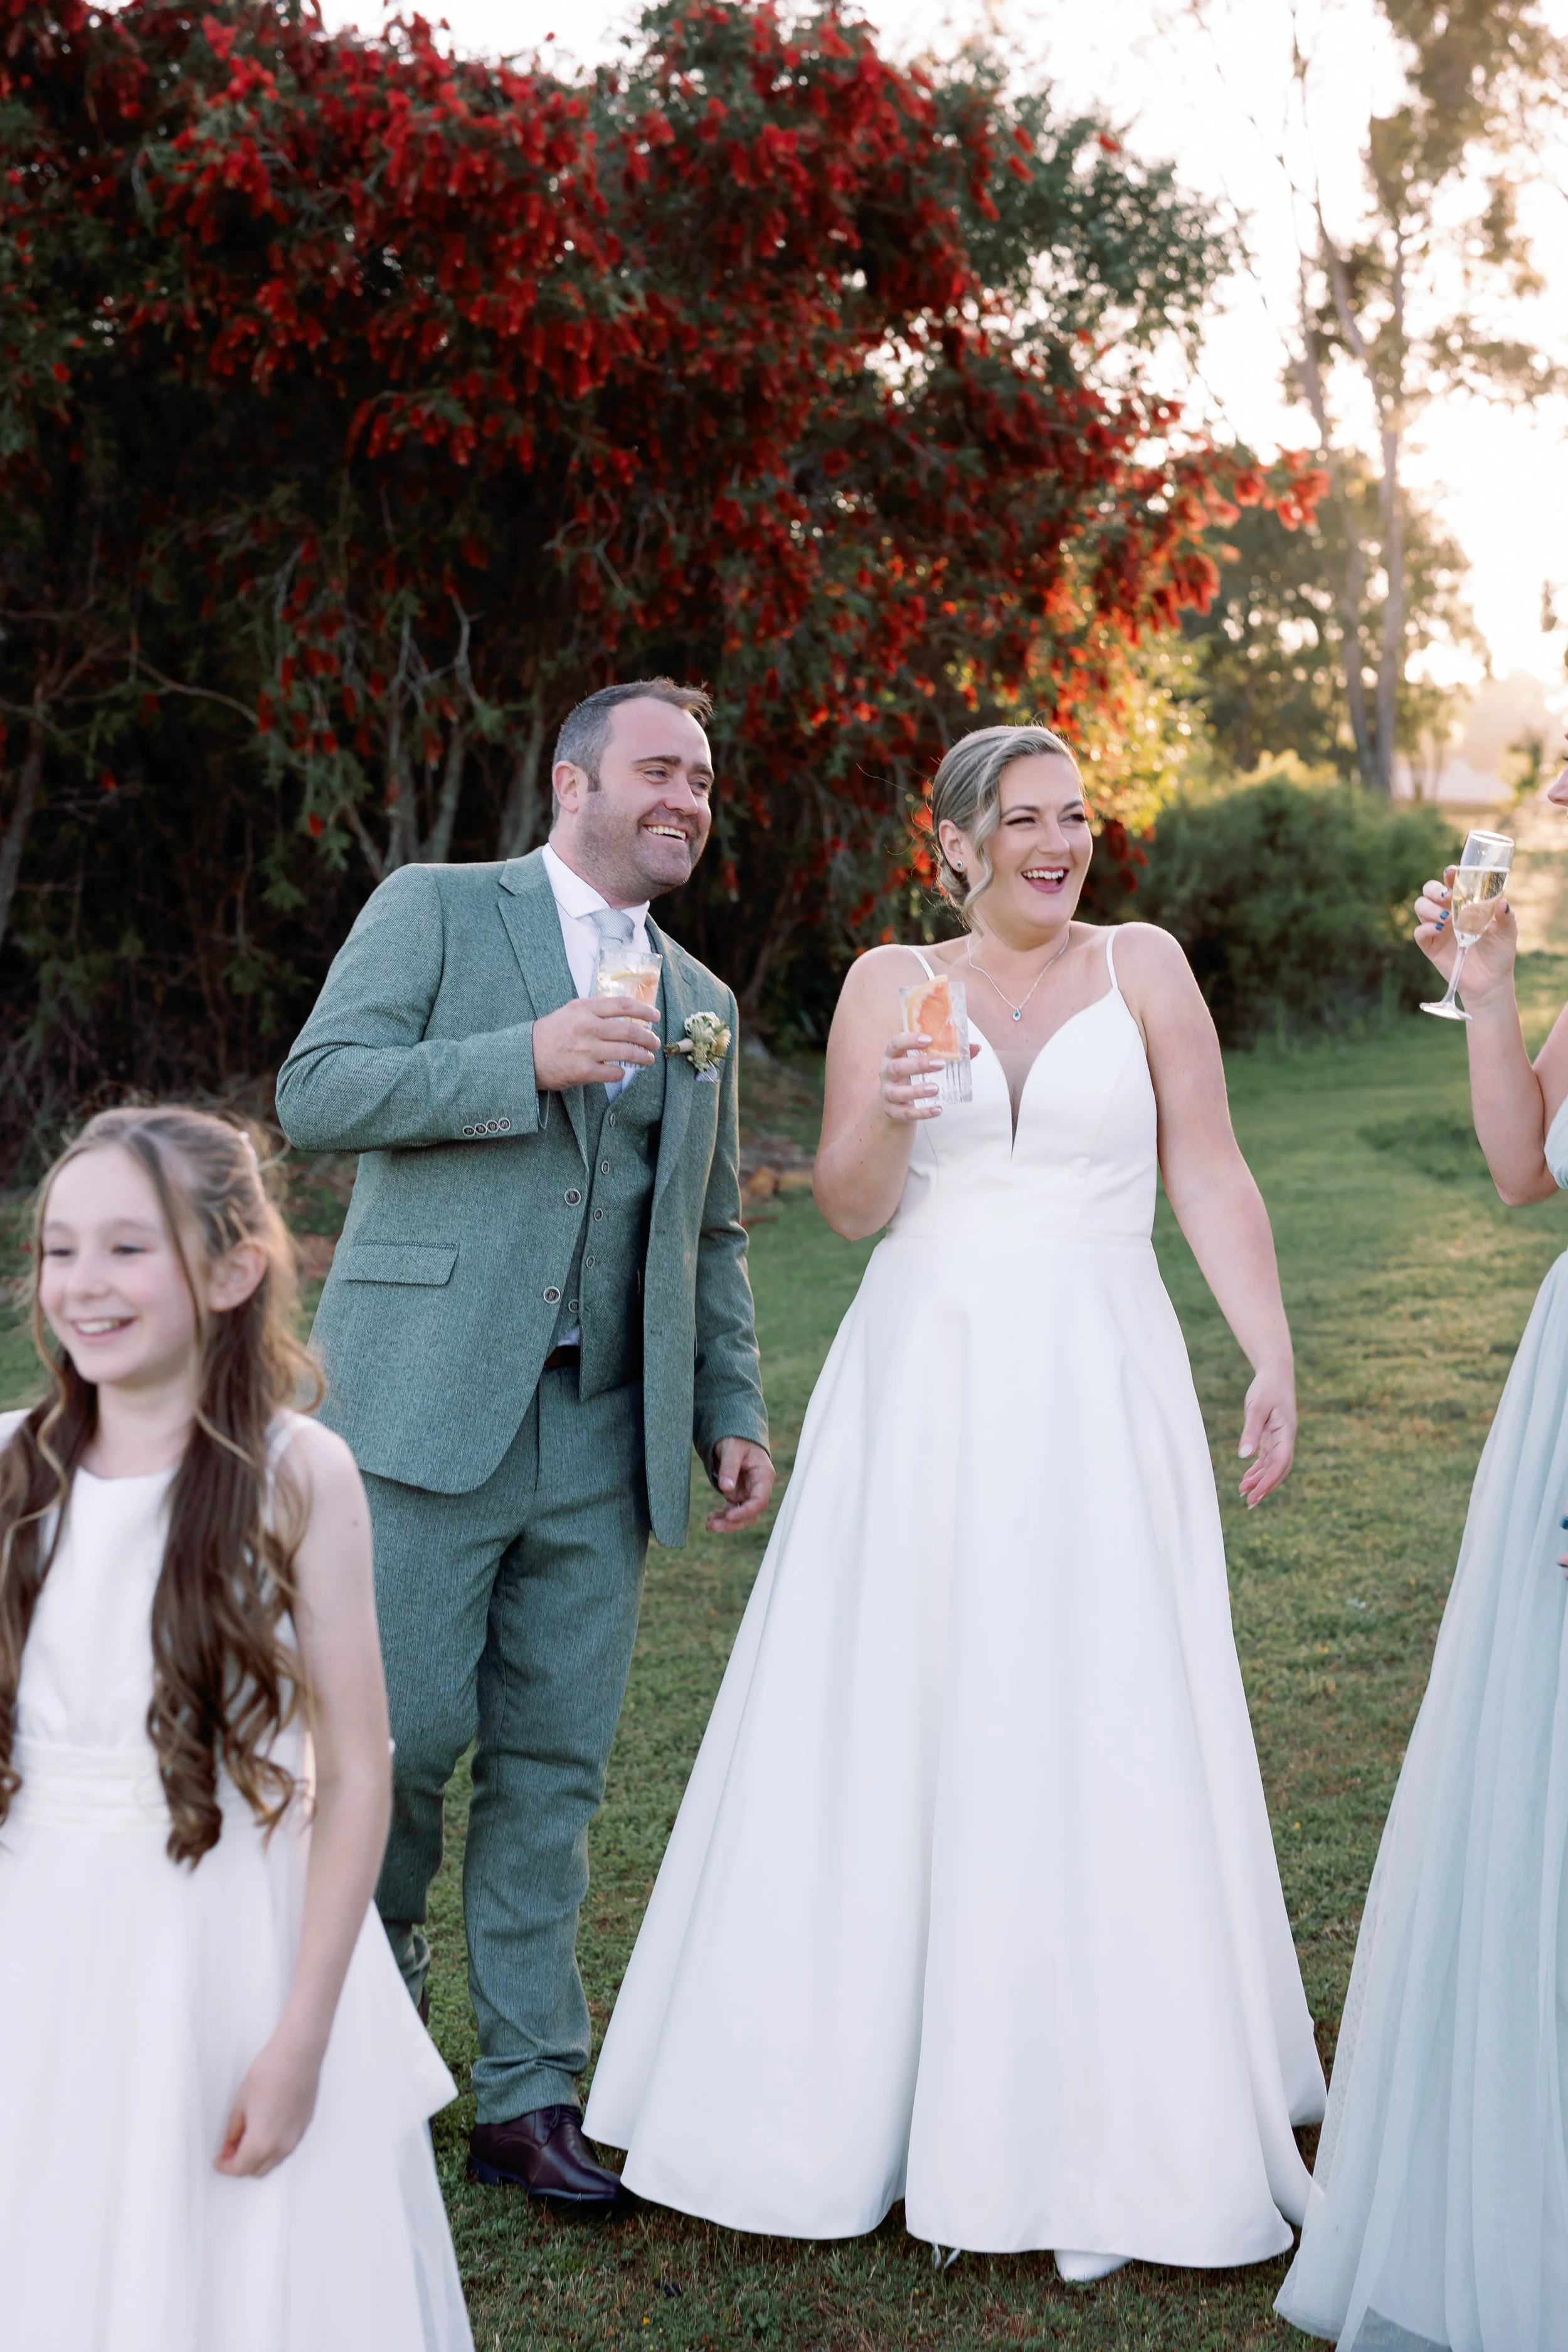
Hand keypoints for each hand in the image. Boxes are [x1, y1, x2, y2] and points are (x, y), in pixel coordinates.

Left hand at [215, 2025, 322, 2177]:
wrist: (298, 2054)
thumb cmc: (268, 2074)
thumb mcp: (240, 2104)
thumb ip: (233, 2132)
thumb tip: (229, 2147)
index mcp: (261, 2143)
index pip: (239, 2169)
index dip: (225, 2167)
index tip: (218, 2160)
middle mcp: (281, 2147)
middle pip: (257, 2170)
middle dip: (241, 2165)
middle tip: (230, 2150)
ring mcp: (296, 2138)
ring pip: (273, 2161)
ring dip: (258, 2157)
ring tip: (246, 2137)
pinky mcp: (304, 2126)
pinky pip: (285, 2147)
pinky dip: (273, 2147)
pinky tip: (265, 2128)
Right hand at [532, 996, 660, 1089]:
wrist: (525, 1056)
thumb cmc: (550, 1033)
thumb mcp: (571, 1012)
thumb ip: (595, 1010)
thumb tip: (625, 1014)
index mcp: (584, 1008)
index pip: (623, 1005)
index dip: (644, 1010)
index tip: (654, 1016)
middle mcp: (587, 1027)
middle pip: (630, 1030)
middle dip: (648, 1038)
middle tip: (655, 1042)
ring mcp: (586, 1050)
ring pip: (627, 1052)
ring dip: (643, 1056)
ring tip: (648, 1059)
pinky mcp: (584, 1071)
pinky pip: (614, 1072)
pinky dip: (621, 1072)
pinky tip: (622, 1071)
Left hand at [707, 1437, 774, 1532]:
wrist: (735, 1437)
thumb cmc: (737, 1439)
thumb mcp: (732, 1448)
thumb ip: (729, 1467)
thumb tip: (726, 1489)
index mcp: (763, 1475)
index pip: (760, 1500)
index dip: (746, 1511)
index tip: (729, 1516)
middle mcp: (758, 1488)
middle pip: (751, 1513)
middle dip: (733, 1522)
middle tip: (713, 1526)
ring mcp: (748, 1493)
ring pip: (742, 1516)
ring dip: (727, 1523)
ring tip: (709, 1524)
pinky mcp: (738, 1495)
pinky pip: (732, 1511)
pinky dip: (722, 1517)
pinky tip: (711, 1519)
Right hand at [877, 1032, 976, 1122]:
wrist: (894, 1102)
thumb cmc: (912, 1074)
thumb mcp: (924, 1060)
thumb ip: (948, 1053)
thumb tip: (975, 1047)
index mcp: (893, 1055)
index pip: (896, 1043)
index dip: (910, 1040)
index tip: (928, 1039)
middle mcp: (886, 1072)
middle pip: (897, 1067)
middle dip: (918, 1065)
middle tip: (940, 1064)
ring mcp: (887, 1093)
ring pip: (897, 1092)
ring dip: (917, 1090)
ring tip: (935, 1089)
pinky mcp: (892, 1111)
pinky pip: (905, 1113)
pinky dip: (921, 1112)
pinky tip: (937, 1110)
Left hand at [1238, 1365, 1294, 1507]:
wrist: (1275, 1373)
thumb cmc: (1267, 1387)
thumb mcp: (1256, 1407)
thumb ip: (1251, 1431)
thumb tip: (1244, 1456)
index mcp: (1287, 1433)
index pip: (1280, 1463)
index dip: (1268, 1481)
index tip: (1254, 1495)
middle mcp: (1286, 1439)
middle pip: (1279, 1470)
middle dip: (1265, 1487)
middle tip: (1249, 1503)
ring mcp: (1280, 1439)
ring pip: (1272, 1466)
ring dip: (1260, 1480)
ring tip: (1243, 1493)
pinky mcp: (1271, 1436)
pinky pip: (1267, 1458)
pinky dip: (1257, 1469)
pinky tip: (1246, 1479)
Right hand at [1413, 866, 1516, 1006]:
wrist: (1490, 981)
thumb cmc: (1499, 953)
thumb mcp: (1507, 932)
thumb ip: (1505, 916)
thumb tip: (1502, 903)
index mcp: (1465, 904)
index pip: (1452, 883)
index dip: (1450, 875)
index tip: (1452, 872)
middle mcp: (1448, 912)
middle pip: (1430, 890)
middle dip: (1434, 889)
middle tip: (1446, 896)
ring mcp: (1437, 928)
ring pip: (1420, 906)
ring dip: (1430, 908)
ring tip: (1446, 918)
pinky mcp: (1430, 946)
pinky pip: (1419, 932)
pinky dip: (1426, 928)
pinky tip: (1439, 930)